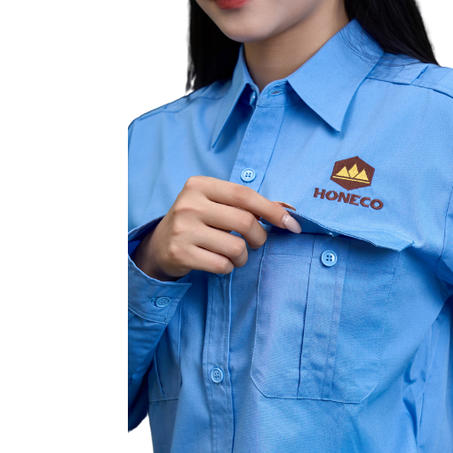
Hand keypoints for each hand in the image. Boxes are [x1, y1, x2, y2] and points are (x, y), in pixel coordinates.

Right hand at [132, 175, 300, 280]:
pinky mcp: (181, 253)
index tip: (293, 225)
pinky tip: (216, 261)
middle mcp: (189, 204)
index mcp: (199, 185)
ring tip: (232, 254)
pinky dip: (227, 267)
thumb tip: (290, 209)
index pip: (245, 195)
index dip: (274, 211)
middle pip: (246, 223)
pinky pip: (222, 265)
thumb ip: (250, 205)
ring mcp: (183, 229)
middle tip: (256, 243)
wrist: (159, 246)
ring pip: (237, 248)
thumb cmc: (199, 223)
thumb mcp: (218, 205)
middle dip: (259, 238)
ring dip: (242, 257)